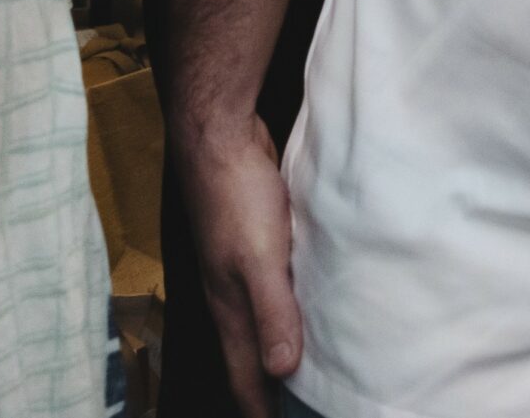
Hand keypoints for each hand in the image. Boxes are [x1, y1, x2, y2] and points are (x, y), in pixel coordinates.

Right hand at [184, 117, 301, 415]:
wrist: (219, 139)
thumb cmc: (236, 197)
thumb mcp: (259, 258)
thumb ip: (272, 311)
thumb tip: (281, 369)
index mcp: (231, 308)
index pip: (246, 374)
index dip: (260, 407)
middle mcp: (232, 296)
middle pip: (249, 357)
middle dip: (266, 390)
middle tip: (293, 411)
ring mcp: (242, 270)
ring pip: (261, 324)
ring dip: (277, 352)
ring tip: (303, 373)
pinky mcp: (257, 244)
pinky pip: (273, 292)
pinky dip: (289, 311)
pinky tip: (310, 305)